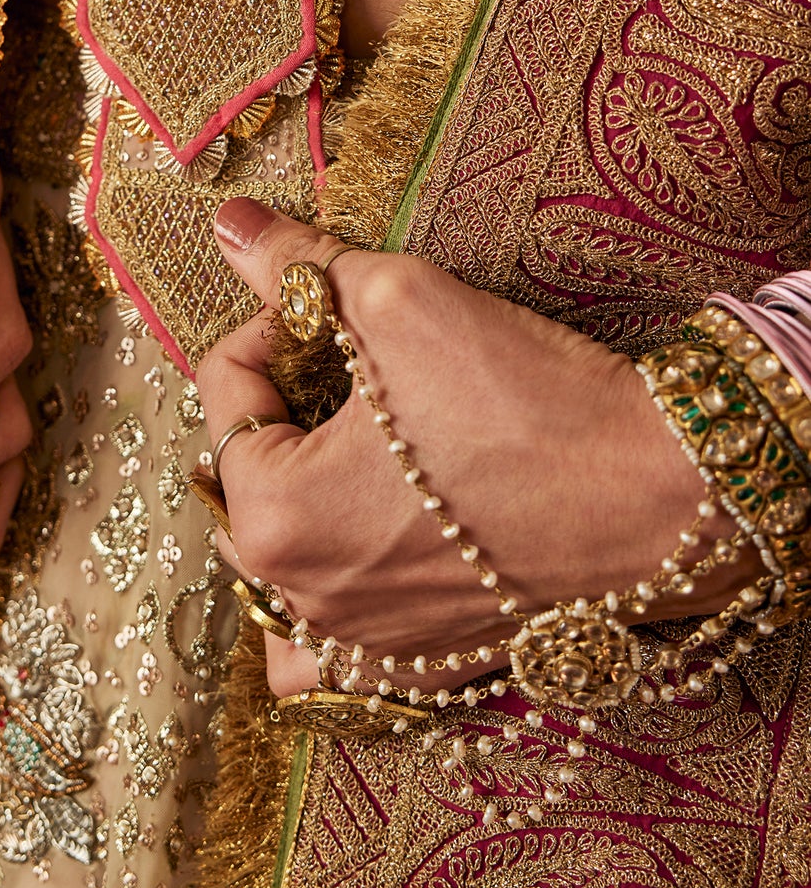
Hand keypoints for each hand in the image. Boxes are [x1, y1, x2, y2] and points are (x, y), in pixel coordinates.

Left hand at [200, 199, 746, 696]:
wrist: (663, 493)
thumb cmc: (528, 401)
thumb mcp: (397, 300)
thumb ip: (298, 267)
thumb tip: (231, 226)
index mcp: (276, 515)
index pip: (224, 393)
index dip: (272, 328)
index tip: (332, 307)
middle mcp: (305, 597)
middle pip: (247, 478)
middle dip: (283, 409)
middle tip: (347, 363)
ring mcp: (363, 641)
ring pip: (279, 564)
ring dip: (294, 500)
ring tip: (348, 448)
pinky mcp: (422, 662)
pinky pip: (333, 651)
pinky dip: (326, 608)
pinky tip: (357, 559)